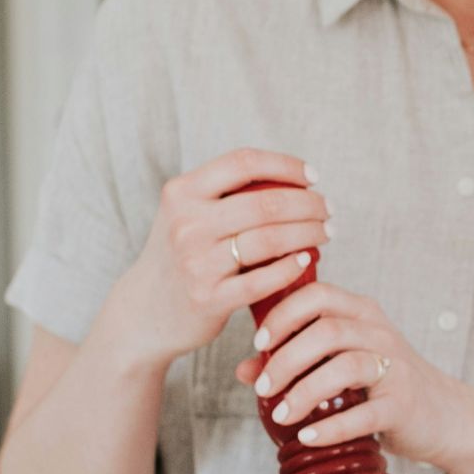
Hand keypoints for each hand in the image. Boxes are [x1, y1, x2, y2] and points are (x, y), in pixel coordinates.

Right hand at [115, 148, 331, 363]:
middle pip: (265, 203)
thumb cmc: (180, 255)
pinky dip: (290, 268)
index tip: (312, 177)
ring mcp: (196, 262)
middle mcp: (187, 224)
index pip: (243, 163)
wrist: (145, 310)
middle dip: (308, 204)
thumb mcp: (186, 213)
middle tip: (328, 210)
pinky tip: (305, 260)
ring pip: (269, 240)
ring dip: (308, 233)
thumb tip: (290, 177)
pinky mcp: (208, 298)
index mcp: (182, 192)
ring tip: (325, 233)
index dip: (286, 165)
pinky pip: (262, 280)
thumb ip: (223, 193)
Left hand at [231, 281, 473, 467]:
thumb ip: (296, 361)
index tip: (259, 342)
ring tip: (281, 415)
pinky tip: (308, 436)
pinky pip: (364, 413)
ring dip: (304, 392)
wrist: (442, 416)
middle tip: (263, 387)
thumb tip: (244, 370)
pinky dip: (331, 426)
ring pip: (345, 367)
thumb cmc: (382, 385)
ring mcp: (395, 367)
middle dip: (286, 358)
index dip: (283, 315)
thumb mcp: (341, 363)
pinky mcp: (402, 405)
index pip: (317, 295)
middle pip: (326, 330)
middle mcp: (379, 333)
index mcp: (361, 313)